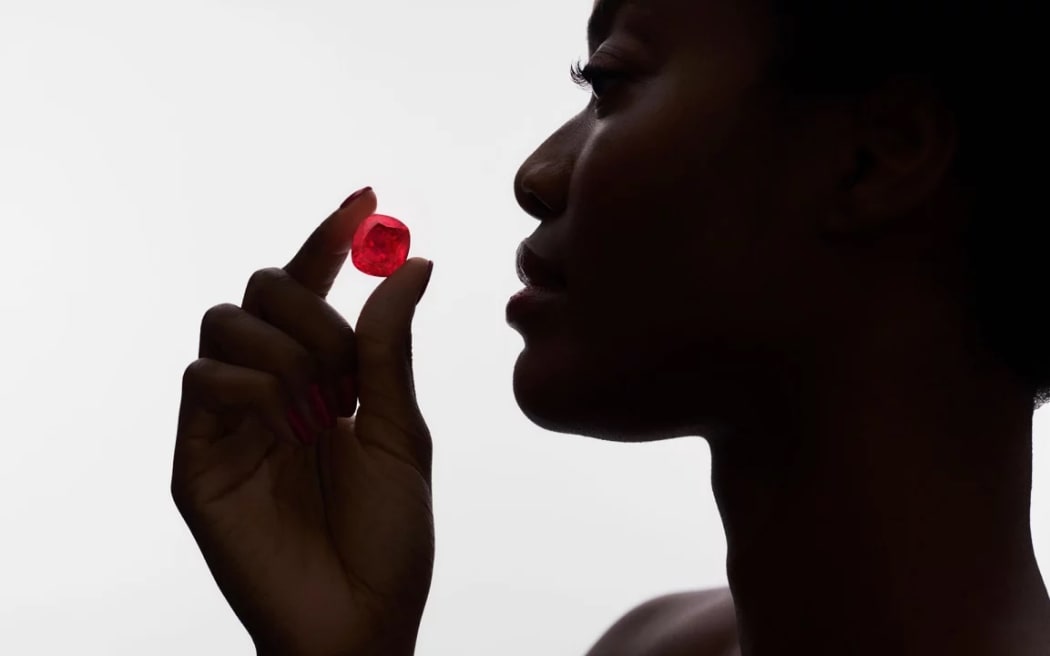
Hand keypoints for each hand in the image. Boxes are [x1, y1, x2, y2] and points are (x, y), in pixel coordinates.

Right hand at [171, 188, 434, 655]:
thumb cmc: (389, 539)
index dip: (329, 239)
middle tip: (348, 374)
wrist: (362, 623)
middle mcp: (271, 391)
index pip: (312, 289)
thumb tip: (414, 263)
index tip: (365, 197)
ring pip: (225, 323)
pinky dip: (251, 385)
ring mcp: (229, 423)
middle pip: (261, 290)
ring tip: (322, 409)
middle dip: (313, 312)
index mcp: (323, 381)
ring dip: (287, 349)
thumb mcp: (403, 433)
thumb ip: (391, 349)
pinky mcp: (194, 460)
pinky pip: (200, 379)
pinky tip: (288, 424)